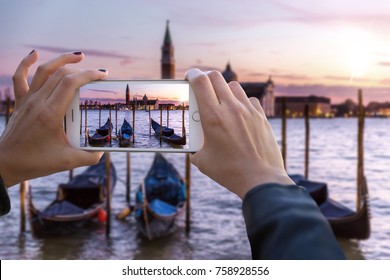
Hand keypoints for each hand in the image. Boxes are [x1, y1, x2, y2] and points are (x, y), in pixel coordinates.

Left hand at [0, 51, 106, 186]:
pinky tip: (35, 54)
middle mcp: (38, 102)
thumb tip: (103, 151)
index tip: (102, 75)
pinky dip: (26, 63)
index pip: (71, 84)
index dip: (89, 75)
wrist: (6, 164)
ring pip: (43, 70)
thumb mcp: (67, 162)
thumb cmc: (35, 162)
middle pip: (60, 74)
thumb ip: (89, 157)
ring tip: (77, 56)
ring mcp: (27, 100)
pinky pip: (20, 77)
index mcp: (50, 114)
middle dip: (81, 68)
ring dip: (61, 60)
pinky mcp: (20, 102)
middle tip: (97, 72)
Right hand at [186, 69, 293, 198]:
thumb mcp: (203, 161)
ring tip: (221, 103)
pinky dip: (241, 102)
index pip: (200, 81)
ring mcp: (248, 110)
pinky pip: (249, 99)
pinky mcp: (261, 116)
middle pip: (215, 77)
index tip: (189, 77)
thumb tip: (195, 143)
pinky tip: (239, 114)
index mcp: (212, 117)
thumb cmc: (229, 172)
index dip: (192, 74)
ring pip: (233, 86)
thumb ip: (196, 147)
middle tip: (202, 88)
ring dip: (223, 90)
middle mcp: (230, 108)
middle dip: (205, 78)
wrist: (261, 179)